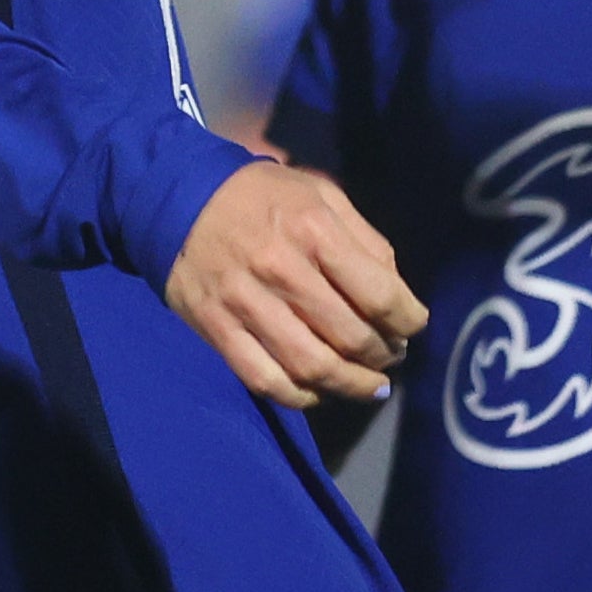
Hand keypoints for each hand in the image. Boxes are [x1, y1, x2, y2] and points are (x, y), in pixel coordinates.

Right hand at [162, 161, 425, 409]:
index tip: (412, 327)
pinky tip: (318, 392)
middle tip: (390, 356)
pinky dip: (300, 397)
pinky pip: (265, 380)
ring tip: (368, 385)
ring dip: (350, 385)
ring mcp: (245, 304)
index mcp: (314, 230)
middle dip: (384, 355)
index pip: (380, 296)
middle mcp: (281, 269)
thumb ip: (365, 240)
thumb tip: (396, 294)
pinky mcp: (217, 328)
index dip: (409, 321)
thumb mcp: (322, 194)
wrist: (179, 197)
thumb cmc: (262, 195)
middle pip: (351, 338)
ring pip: (311, 367)